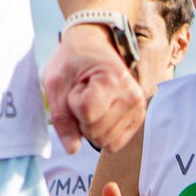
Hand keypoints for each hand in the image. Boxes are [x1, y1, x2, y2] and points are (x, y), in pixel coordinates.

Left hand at [42, 25, 146, 153]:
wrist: (93, 45)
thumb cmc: (73, 61)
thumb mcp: (56, 85)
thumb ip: (62, 119)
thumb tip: (72, 150)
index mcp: (113, 80)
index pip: (86, 114)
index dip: (73, 104)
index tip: (77, 86)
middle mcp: (132, 95)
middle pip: (96, 133)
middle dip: (82, 119)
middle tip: (84, 94)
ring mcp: (138, 107)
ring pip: (106, 142)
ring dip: (93, 126)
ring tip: (94, 101)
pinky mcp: (139, 117)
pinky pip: (115, 144)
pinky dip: (103, 133)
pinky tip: (102, 111)